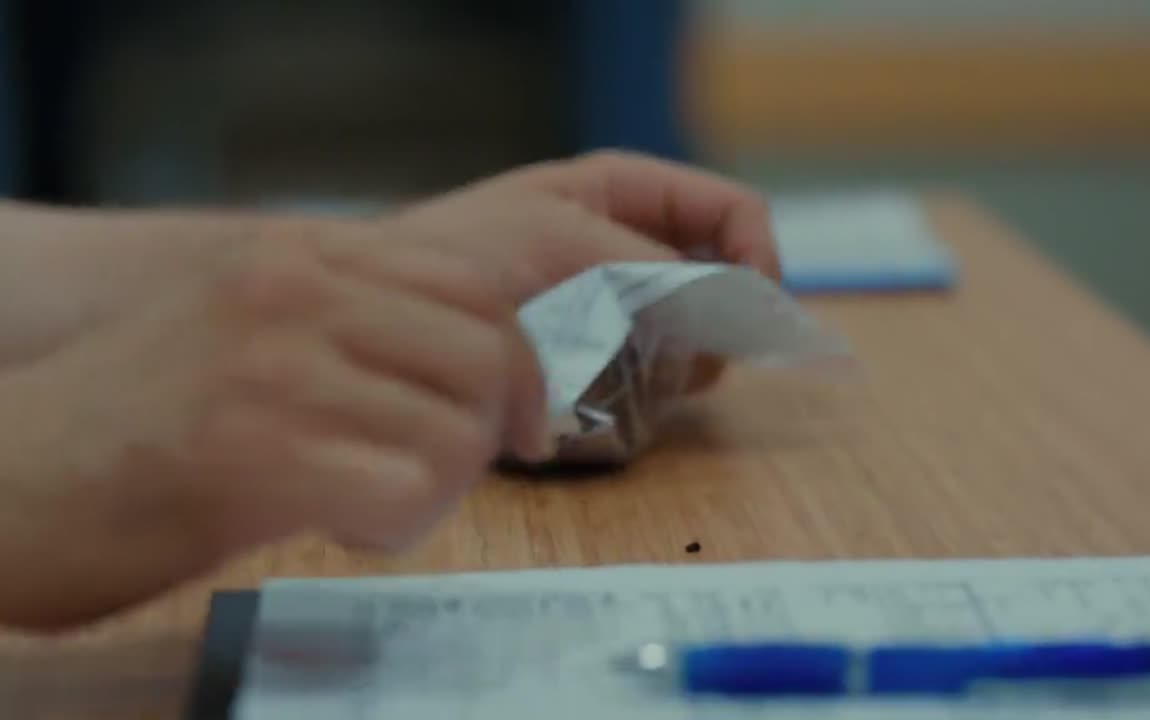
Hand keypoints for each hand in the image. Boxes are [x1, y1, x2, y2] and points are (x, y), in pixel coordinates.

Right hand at [0, 225, 545, 629]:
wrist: (5, 477)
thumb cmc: (141, 419)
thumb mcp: (256, 327)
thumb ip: (361, 324)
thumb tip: (485, 365)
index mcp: (305, 250)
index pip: (479, 287)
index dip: (525, 365)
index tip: (526, 424)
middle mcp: (295, 288)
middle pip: (488, 355)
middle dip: (489, 433)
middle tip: (439, 476)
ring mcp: (272, 362)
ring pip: (457, 430)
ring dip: (437, 490)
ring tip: (369, 504)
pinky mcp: (249, 448)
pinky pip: (405, 491)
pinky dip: (399, 526)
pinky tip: (347, 528)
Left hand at [389, 150, 780, 387]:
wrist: (387, 317)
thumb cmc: (462, 253)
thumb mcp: (562, 235)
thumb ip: (653, 262)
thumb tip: (734, 307)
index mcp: (628, 197)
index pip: (734, 214)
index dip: (757, 257)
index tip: (752, 310)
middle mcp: (633, 258)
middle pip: (723, 292)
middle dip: (712, 327)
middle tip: (675, 357)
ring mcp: (618, 320)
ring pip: (694, 352)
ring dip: (673, 373)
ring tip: (613, 378)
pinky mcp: (597, 378)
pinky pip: (651, 395)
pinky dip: (638, 405)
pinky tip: (589, 404)